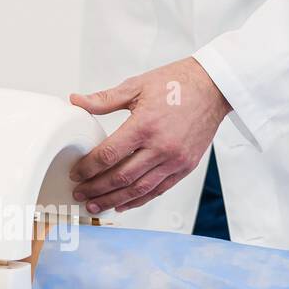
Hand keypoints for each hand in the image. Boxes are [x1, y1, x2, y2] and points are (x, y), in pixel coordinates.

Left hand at [69, 57, 229, 213]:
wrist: (213, 88)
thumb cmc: (177, 84)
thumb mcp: (137, 86)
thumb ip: (105, 99)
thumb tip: (77, 101)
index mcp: (145, 125)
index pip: (109, 155)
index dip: (89, 168)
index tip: (76, 174)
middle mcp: (161, 147)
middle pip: (121, 177)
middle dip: (96, 188)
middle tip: (79, 193)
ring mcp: (175, 160)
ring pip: (138, 189)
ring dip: (114, 200)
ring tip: (96, 205)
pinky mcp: (185, 167)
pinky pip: (158, 190)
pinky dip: (138, 200)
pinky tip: (123, 204)